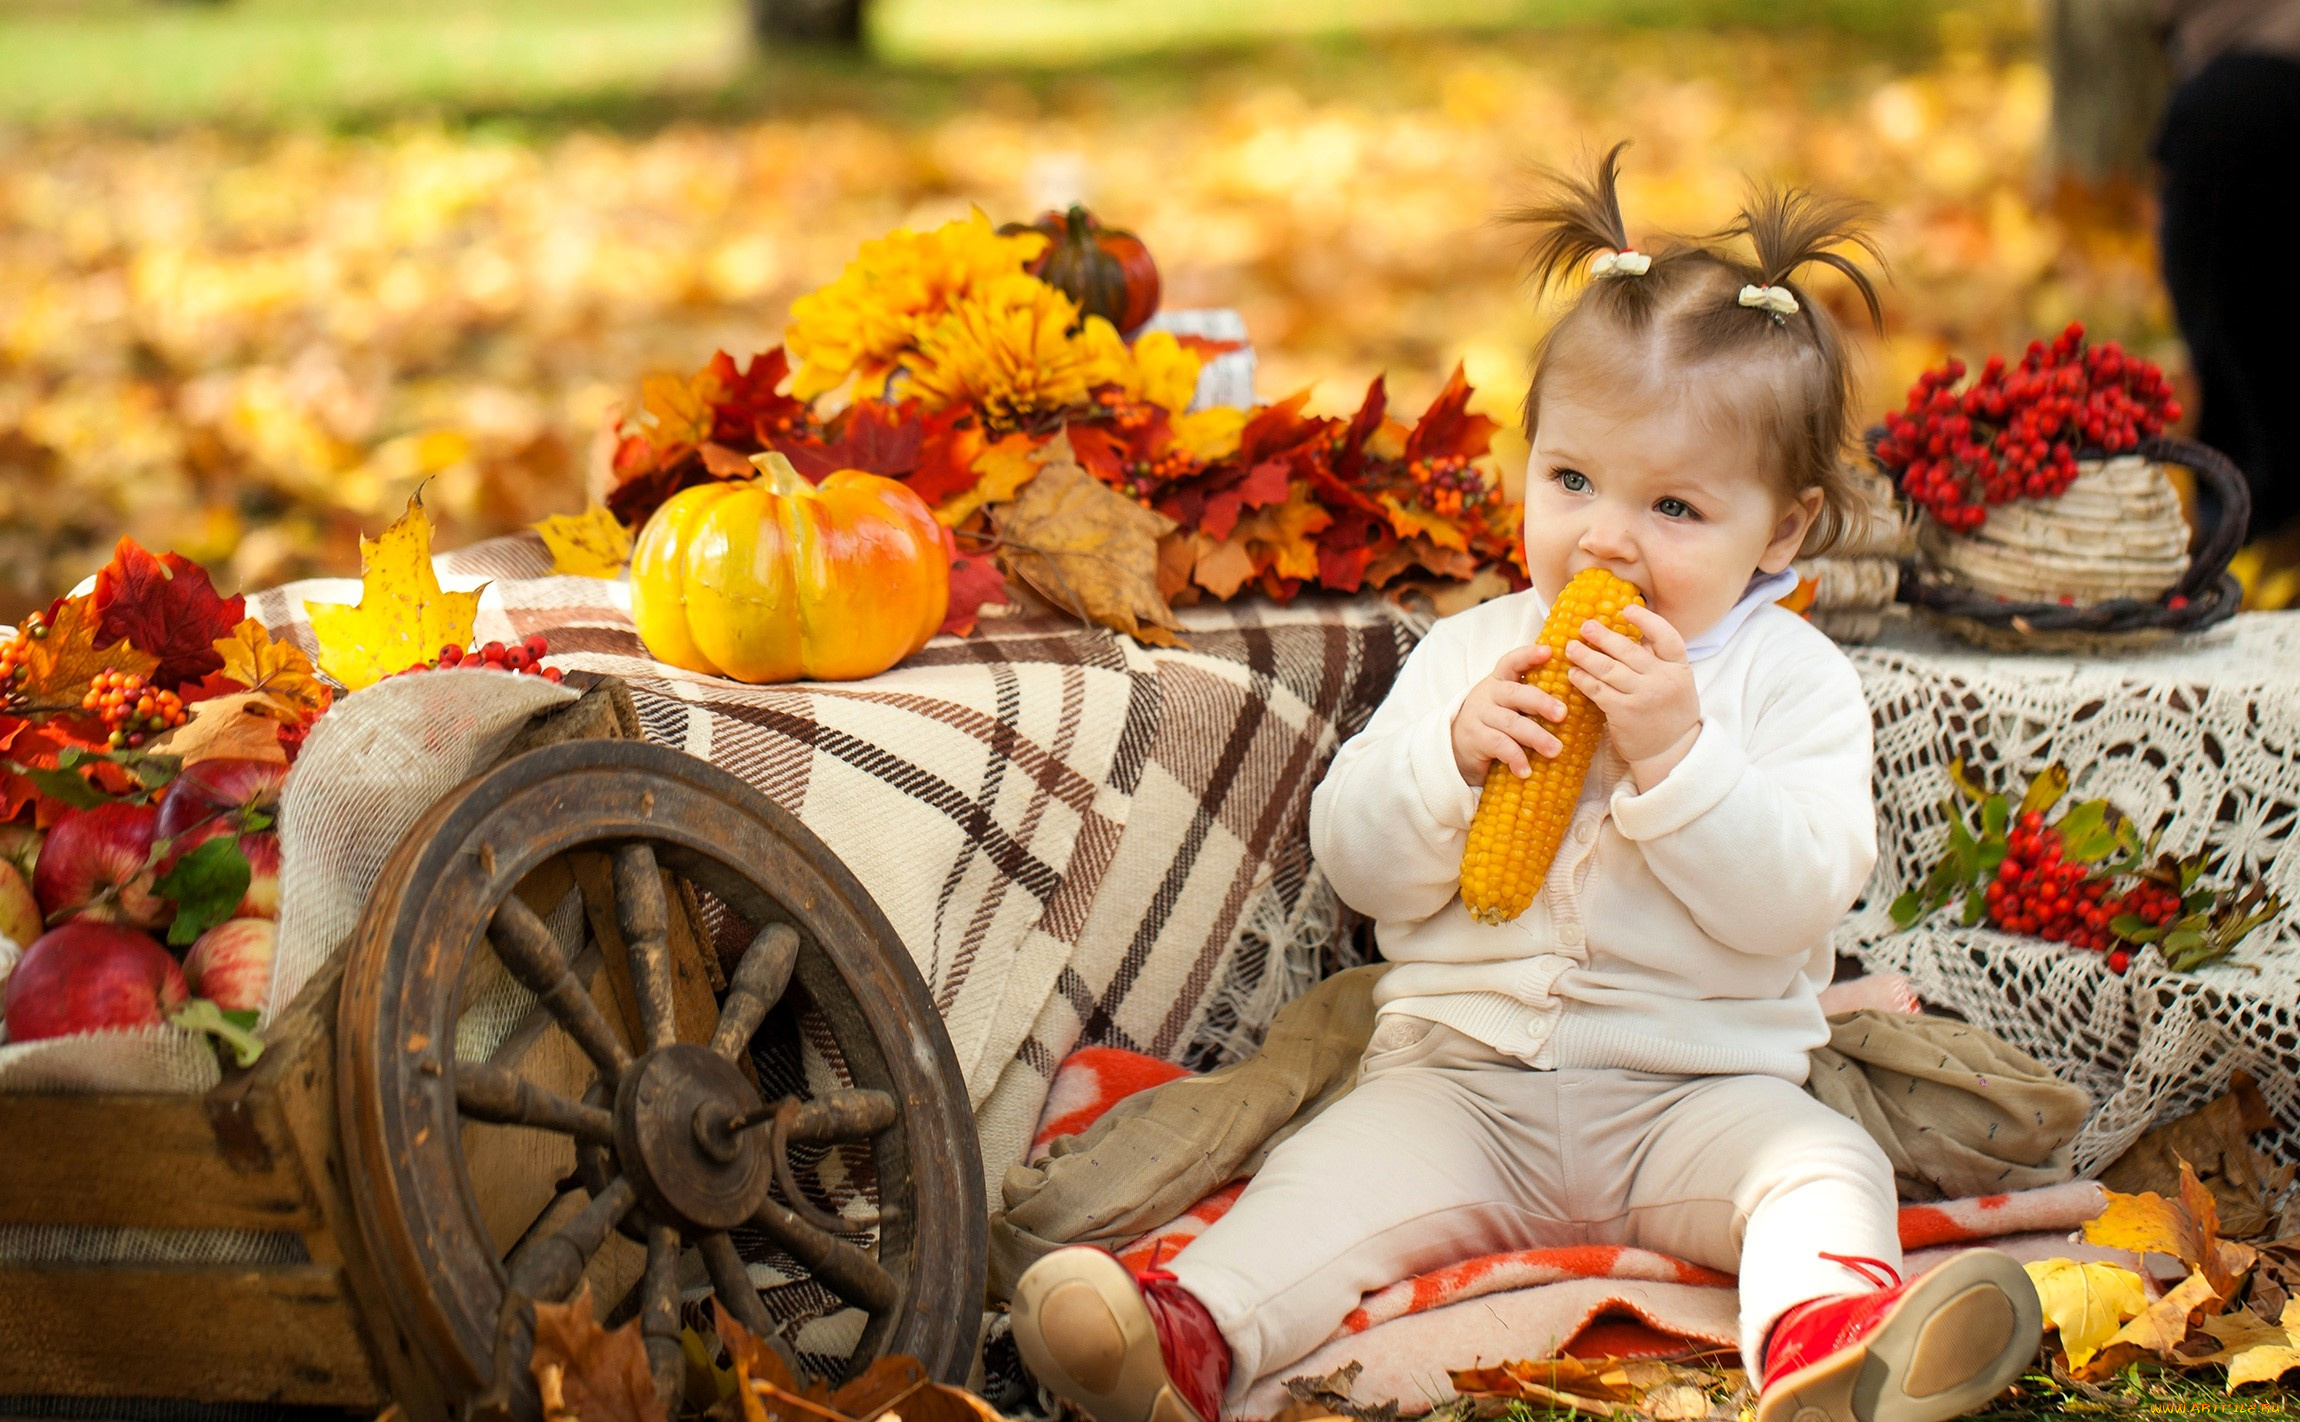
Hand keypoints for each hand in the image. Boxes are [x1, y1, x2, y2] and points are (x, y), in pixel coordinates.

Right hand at [1451, 644, 1569, 784]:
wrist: (1457, 748)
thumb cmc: (1494, 724)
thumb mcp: (1509, 706)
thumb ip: (1530, 700)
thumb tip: (1575, 700)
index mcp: (1499, 682)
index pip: (1511, 662)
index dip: (1528, 655)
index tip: (1549, 651)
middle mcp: (1488, 695)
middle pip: (1515, 693)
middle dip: (1541, 702)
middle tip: (1563, 714)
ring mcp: (1479, 716)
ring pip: (1510, 723)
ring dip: (1536, 737)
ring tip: (1555, 750)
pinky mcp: (1475, 739)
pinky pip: (1498, 746)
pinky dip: (1515, 758)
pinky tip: (1527, 771)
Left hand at [1564, 604, 1700, 790]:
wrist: (1671, 751)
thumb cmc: (1669, 712)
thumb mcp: (1676, 682)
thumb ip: (1658, 658)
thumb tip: (1629, 628)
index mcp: (1679, 668)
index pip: (1668, 637)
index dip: (1647, 621)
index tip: (1626, 609)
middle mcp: (1664, 680)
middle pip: (1629, 651)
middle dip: (1603, 636)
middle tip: (1584, 626)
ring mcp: (1644, 697)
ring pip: (1609, 669)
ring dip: (1586, 656)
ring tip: (1570, 647)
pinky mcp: (1624, 713)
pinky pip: (1598, 690)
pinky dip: (1583, 679)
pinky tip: (1573, 673)